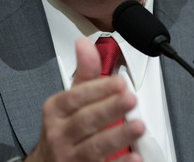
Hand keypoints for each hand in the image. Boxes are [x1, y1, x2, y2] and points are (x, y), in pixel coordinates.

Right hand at [26, 37, 144, 161]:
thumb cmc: (62, 129)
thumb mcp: (69, 99)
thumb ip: (84, 73)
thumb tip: (84, 43)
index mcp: (55, 111)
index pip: (75, 97)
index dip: (98, 89)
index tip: (119, 82)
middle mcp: (60, 134)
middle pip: (86, 121)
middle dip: (110, 109)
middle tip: (130, 98)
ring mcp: (71, 156)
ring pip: (95, 146)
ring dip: (118, 135)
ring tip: (138, 126)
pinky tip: (134, 157)